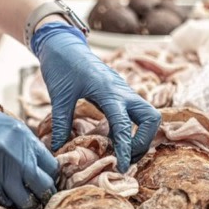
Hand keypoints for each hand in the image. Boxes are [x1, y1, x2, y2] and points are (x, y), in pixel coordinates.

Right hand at [0, 88, 58, 208]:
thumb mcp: (10, 127)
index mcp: (25, 139)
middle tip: (40, 197)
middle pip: (43, 187)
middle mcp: (15, 156)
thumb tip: (43, 167)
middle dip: (44, 194)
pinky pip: (1, 200)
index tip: (47, 180)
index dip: (51, 177)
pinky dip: (5, 201)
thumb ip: (27, 146)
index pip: (52, 167)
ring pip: (23, 200)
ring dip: (25, 203)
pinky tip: (3, 194)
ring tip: (23, 200)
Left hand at [32, 22, 160, 172]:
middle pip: (151, 119)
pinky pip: (135, 114)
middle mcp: (123, 92)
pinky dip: (131, 129)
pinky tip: (114, 139)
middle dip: (143, 141)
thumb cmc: (61, 65)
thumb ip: (61, 123)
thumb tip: (57, 150)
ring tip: (120, 151)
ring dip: (140, 136)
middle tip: (123, 156)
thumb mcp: (59, 96)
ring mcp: (124, 91)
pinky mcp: (120, 93)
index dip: (125, 149)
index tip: (121, 167)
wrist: (63, 42)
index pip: (124, 126)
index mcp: (109, 92)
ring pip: (148, 116)